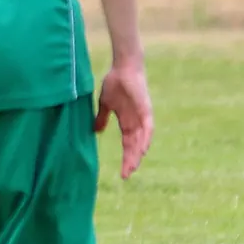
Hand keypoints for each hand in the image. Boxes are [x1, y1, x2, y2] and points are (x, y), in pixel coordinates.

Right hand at [94, 59, 153, 178]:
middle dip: (131, 161)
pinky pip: (148, 128)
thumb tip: (96, 132)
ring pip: (142, 141)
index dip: (126, 159)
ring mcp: (142, 117)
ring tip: (133, 166)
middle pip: (135, 147)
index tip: (122, 174)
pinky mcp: (146, 110)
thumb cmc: (114, 83)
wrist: (122, 67)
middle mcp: (136, 123)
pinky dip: (146, 139)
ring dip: (138, 154)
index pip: (127, 146)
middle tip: (126, 176)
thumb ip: (101, 118)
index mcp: (127, 123)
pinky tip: (143, 149)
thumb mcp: (105, 104)